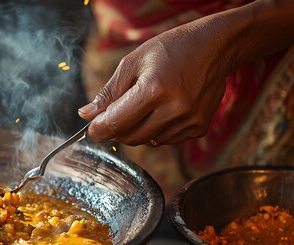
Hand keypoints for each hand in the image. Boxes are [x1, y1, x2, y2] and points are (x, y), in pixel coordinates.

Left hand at [78, 18, 229, 145]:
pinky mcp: (199, 128)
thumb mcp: (133, 63)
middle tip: (118, 113)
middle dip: (117, 129)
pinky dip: (157, 130)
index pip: (116, 123)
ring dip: (138, 129)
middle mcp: (174, 108)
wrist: (214, 47)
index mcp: (154, 89)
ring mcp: (189, 120)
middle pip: (130, 137)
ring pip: (147, 141)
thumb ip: (108, 93)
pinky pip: (166, 140)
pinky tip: (163, 109)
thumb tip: (86, 115)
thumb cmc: (169, 50)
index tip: (92, 130)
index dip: (99, 130)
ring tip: (147, 104)